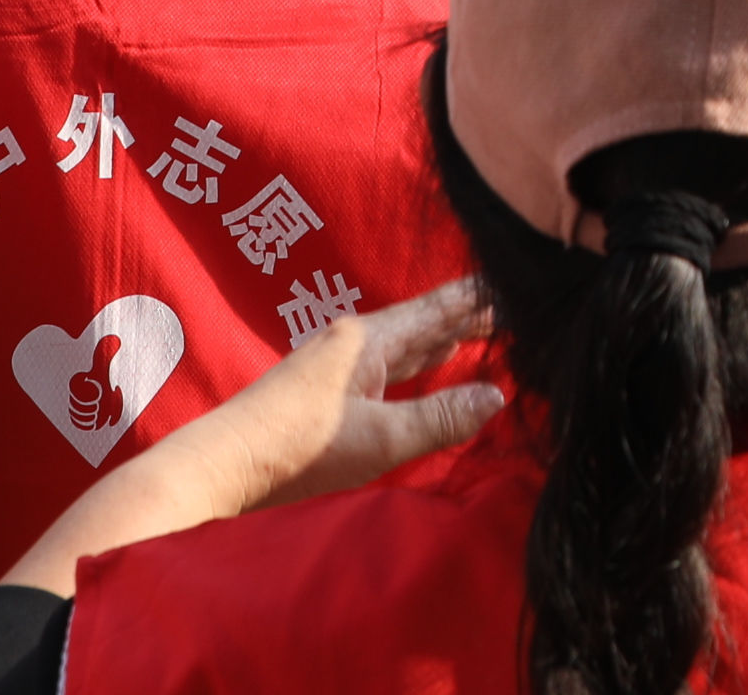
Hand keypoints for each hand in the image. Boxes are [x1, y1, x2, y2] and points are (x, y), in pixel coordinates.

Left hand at [0, 280, 503, 595]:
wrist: (222, 468)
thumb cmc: (297, 449)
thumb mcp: (378, 439)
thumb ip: (439, 418)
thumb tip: (498, 395)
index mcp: (369, 337)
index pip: (442, 306)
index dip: (484, 297)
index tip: (526, 279)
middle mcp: (356, 340)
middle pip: (427, 321)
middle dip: (473, 316)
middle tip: (523, 308)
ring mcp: (340, 366)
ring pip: (409, 345)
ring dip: (449, 341)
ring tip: (491, 334)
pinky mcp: (330, 392)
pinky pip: (392, 368)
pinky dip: (424, 366)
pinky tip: (435, 373)